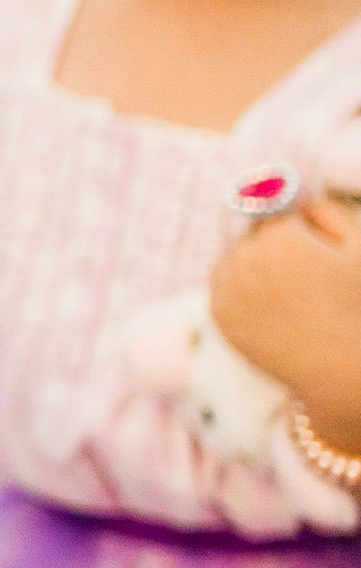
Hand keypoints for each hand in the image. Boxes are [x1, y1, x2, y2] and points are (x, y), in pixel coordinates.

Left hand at [209, 197, 360, 453]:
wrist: (342, 368)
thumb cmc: (357, 304)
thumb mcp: (358, 245)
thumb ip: (326, 210)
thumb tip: (297, 200)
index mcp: (280, 235)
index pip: (279, 212)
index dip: (302, 232)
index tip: (316, 255)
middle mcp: (246, 257)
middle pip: (254, 234)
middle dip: (275, 246)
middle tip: (304, 278)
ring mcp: (228, 288)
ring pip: (234, 257)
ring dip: (253, 265)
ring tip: (287, 292)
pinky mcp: (220, 316)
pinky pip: (224, 287)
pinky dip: (240, 290)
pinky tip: (270, 307)